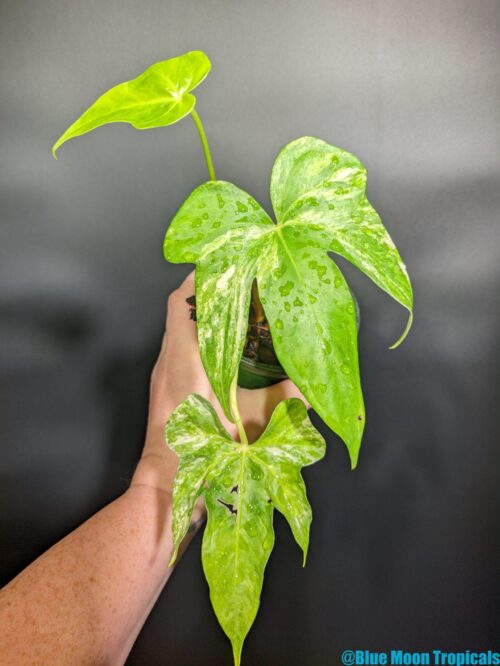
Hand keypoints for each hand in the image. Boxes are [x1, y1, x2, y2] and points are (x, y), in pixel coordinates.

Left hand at [131, 271, 303, 495]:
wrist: (167, 481)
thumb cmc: (204, 450)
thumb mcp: (252, 422)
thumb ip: (284, 400)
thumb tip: (310, 384)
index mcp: (185, 358)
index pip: (180, 302)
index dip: (198, 278)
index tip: (223, 264)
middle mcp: (169, 359)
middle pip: (179, 309)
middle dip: (205, 291)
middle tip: (237, 283)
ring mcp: (162, 372)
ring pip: (177, 328)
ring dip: (199, 314)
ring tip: (231, 307)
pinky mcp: (163, 386)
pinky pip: (177, 347)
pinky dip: (196, 337)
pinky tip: (219, 344)